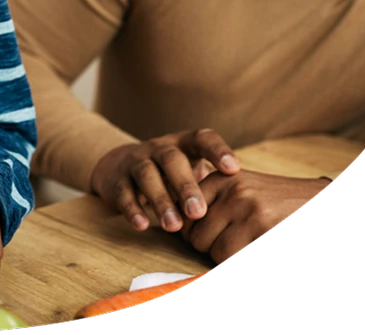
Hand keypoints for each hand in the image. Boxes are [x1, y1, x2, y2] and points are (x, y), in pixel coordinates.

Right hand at [90, 129, 240, 232]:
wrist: (118, 167)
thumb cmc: (168, 174)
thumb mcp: (190, 170)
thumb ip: (212, 184)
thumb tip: (248, 209)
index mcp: (183, 143)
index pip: (202, 138)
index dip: (218, 151)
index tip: (233, 169)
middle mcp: (158, 148)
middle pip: (171, 159)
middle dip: (185, 186)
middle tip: (199, 212)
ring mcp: (135, 161)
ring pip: (146, 175)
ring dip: (160, 201)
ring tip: (174, 227)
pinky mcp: (116, 180)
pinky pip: (123, 192)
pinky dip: (132, 209)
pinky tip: (142, 225)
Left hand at [179, 170, 328, 263]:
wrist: (316, 199)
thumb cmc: (276, 202)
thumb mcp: (241, 190)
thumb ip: (212, 203)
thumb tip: (178, 227)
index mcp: (220, 179)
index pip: (183, 215)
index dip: (195, 232)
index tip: (214, 233)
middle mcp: (231, 190)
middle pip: (195, 236)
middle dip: (210, 247)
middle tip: (234, 242)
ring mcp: (248, 208)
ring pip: (215, 252)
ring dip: (227, 257)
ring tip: (245, 244)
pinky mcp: (261, 226)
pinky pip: (233, 257)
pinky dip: (237, 258)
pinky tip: (255, 243)